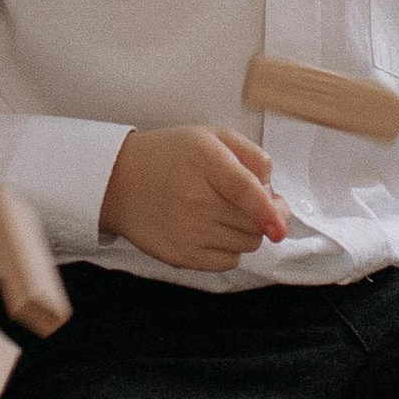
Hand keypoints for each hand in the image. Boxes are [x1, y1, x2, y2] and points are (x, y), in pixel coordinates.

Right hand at [102, 126, 287, 271]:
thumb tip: (273, 190)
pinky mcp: (181, 256)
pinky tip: (212, 230)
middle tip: (244, 201)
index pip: (245, 190)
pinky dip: (229, 249)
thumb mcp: (212, 137)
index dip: (268, 209)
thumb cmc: (171, 157)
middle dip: (261, 214)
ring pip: (247, 243)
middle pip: (254, 222)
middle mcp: (195, 198)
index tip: (279, 223)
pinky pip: (228, 262)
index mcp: (205, 160)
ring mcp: (187, 230)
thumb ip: (250, 155)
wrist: (119, 182)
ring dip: (246, 231)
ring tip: (223, 212)